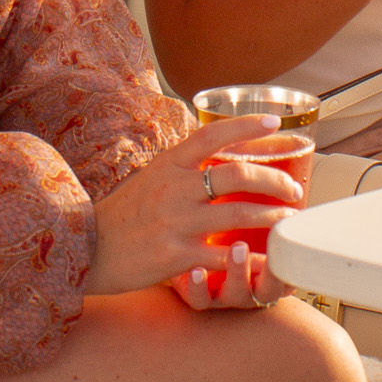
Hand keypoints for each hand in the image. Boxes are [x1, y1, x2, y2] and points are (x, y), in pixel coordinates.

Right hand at [89, 115, 305, 301]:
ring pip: (239, 214)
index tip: (276, 123)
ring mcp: (177, 222)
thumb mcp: (151, 177)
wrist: (88, 249)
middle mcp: (175, 188)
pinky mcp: (177, 256)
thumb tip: (217, 152)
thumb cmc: (124, 213)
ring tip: (289, 219)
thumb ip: (183, 167)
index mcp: (170, 163)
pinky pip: (224, 256)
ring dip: (272, 217)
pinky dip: (251, 257)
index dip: (247, 125)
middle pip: (238, 174)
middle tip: (294, 189)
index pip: (214, 134)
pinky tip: (268, 259)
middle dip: (275, 180)